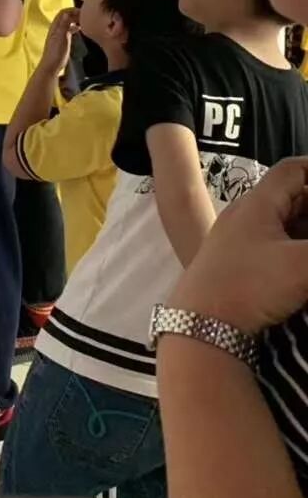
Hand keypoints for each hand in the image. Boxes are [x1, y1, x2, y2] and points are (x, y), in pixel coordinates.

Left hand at [41, 8, 78, 74]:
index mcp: (55, 27)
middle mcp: (56, 29)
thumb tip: (66, 13)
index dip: (72, 10)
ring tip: (84, 21)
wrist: (52, 66)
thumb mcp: (61, 38)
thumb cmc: (56, 53)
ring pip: (67, 22)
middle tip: (85, 16)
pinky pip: (68, 29)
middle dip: (75, 13)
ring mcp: (59, 34)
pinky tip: (80, 29)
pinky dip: (74, 26)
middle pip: (65, 16)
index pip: (63, 12)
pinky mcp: (62, 40)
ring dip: (75, 19)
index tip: (82, 11)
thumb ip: (63, 25)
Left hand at [169, 158, 307, 333]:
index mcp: (258, 204)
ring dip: (304, 229)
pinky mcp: (237, 265)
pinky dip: (295, 248)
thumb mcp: (302, 266)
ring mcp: (239, 241)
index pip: (293, 171)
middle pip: (291, 199)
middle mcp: (246, 216)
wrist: (201, 326)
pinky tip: (302, 266)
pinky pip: (274, 246)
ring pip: (283, 225)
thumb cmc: (249, 286)